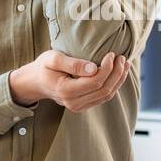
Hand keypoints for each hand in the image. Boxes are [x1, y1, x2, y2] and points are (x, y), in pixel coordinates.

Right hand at [9, 49, 130, 112]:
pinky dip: (114, 85)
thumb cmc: (44, 67)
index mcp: (66, 91)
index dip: (107, 68)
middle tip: (122, 57)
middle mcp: (74, 103)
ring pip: (107, 95)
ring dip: (118, 80)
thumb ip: (72, 63)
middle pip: (104, 90)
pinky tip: (118, 73)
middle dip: (117, 73)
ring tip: (124, 64)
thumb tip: (94, 68)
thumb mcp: (53, 59)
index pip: (95, 81)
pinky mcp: (84, 106)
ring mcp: (79, 107)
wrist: (36, 83)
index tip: (111, 54)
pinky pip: (103, 97)